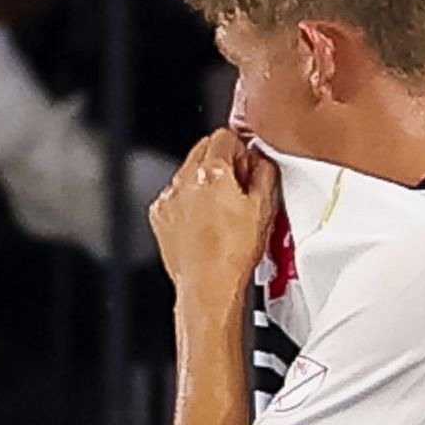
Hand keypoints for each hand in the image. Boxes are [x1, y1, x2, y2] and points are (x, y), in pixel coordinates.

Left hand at [148, 129, 281, 314]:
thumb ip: (265, 171)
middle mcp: (184, 180)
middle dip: (222, 162)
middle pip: (203, 149)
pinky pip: (175, 196)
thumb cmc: (233, 255)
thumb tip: (260, 160)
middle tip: (238, 186)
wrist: (208, 288)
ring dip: (204, 183)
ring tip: (222, 212)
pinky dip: (188, 203)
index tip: (247, 167)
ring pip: (188, 173)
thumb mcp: (264, 208)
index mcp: (211, 173)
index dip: (242, 150)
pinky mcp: (160, 215)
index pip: (225, 135)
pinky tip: (205, 224)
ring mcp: (169, 198)